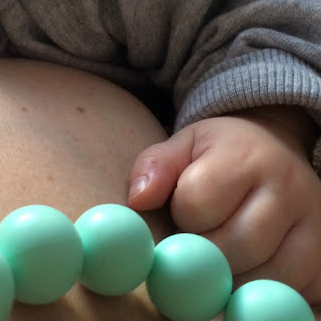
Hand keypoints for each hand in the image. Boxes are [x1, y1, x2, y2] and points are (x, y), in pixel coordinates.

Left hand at [128, 108, 320, 303]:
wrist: (276, 151)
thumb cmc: (219, 154)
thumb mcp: (184, 145)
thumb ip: (156, 166)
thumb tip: (137, 200)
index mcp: (245, 156)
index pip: (197, 203)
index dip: (180, 214)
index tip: (182, 209)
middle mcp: (288, 189)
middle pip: (232, 247)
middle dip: (203, 254)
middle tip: (197, 244)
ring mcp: (315, 226)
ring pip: (263, 277)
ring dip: (230, 279)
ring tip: (219, 256)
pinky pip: (291, 295)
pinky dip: (261, 293)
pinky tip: (245, 272)